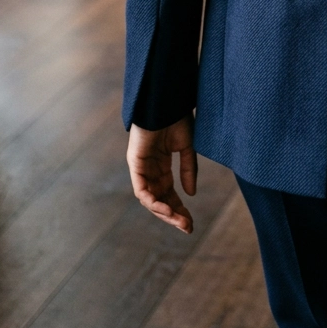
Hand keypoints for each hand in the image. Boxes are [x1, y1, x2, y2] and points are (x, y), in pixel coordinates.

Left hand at [127, 116, 196, 233]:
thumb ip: (189, 169)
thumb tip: (191, 194)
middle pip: (160, 200)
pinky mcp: (135, 164)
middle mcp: (151, 169)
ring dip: (164, 212)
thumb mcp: (188, 146)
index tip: (191, 223)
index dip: (180, 209)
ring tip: (179, 220)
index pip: (170, 193)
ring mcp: (142, 167)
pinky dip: (153, 201)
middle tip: (187, 227)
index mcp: (162, 165)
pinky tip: (166, 208)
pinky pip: (141, 189)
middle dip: (173, 215)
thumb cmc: (176, 117)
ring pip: (150, 199)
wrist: (166, 100)